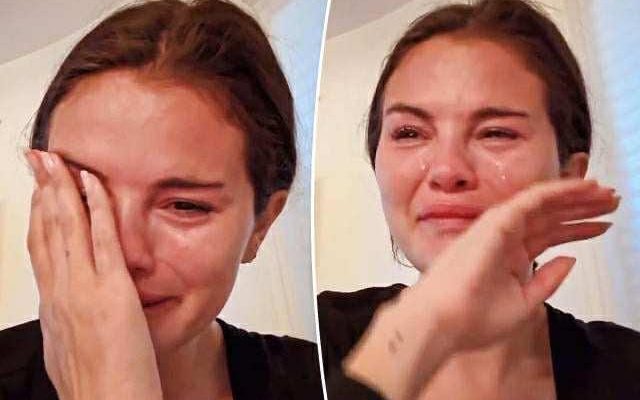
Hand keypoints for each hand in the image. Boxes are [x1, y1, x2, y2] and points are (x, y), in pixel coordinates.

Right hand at [26, 150, 161, 399]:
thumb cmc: (96, 389)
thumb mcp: (70, 353)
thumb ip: (67, 326)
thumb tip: (64, 319)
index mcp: (54, 305)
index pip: (41, 249)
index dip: (38, 215)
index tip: (39, 190)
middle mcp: (60, 293)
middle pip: (46, 230)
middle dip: (42, 191)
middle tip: (39, 159)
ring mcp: (82, 290)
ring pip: (66, 228)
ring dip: (61, 188)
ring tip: (57, 159)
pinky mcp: (111, 293)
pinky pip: (103, 239)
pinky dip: (96, 207)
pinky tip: (93, 183)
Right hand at [418, 178, 617, 349]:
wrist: (444, 320)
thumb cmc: (473, 318)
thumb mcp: (524, 303)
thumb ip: (548, 280)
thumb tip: (570, 260)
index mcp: (510, 256)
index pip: (549, 235)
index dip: (578, 229)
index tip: (603, 225)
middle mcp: (506, 238)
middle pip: (551, 217)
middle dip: (581, 208)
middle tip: (612, 202)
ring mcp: (500, 228)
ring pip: (545, 204)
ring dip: (576, 196)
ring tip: (606, 193)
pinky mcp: (497, 221)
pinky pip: (533, 199)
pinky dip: (559, 190)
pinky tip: (583, 188)